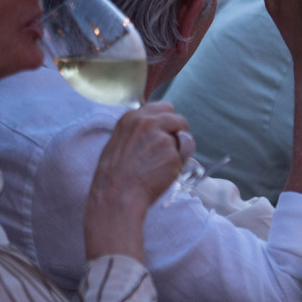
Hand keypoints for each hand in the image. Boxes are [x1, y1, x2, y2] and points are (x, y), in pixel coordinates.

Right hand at [84, 103, 192, 258]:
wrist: (116, 195)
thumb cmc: (115, 173)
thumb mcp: (120, 141)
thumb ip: (139, 130)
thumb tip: (160, 126)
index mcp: (133, 117)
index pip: (164, 107)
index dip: (168, 121)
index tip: (166, 131)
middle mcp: (148, 122)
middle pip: (179, 119)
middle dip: (179, 131)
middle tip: (171, 148)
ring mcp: (162, 138)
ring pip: (185, 139)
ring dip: (179, 150)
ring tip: (159, 164)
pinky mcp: (173, 154)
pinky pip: (185, 157)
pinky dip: (178, 165)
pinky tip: (161, 174)